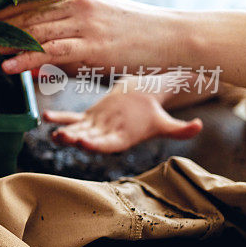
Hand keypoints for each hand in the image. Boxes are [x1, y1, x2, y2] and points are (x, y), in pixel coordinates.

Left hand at [0, 0, 174, 75]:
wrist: (172, 36)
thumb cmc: (137, 33)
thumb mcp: (99, 21)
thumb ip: (70, 30)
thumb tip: (44, 49)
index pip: (29, 0)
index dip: (2, 9)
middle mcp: (75, 4)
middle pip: (25, 14)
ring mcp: (82, 24)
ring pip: (32, 31)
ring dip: (3, 42)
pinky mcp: (89, 46)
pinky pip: (48, 52)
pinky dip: (23, 59)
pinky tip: (6, 65)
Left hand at [44, 90, 201, 152]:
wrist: (140, 101)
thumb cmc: (152, 113)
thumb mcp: (166, 120)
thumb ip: (181, 128)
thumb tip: (200, 126)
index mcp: (122, 139)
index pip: (108, 145)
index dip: (96, 145)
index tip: (84, 143)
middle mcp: (105, 135)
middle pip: (89, 139)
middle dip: (75, 139)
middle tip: (62, 138)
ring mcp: (94, 127)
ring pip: (77, 130)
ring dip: (64, 131)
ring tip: (53, 133)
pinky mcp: (87, 117)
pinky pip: (71, 118)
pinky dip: (59, 117)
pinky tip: (45, 117)